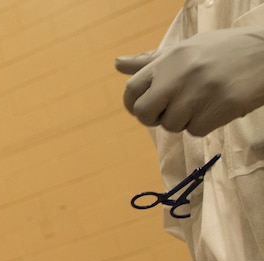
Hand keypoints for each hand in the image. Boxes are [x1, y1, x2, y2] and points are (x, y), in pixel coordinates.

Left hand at [117, 26, 263, 135]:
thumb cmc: (223, 51)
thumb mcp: (186, 49)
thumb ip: (152, 61)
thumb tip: (117, 64)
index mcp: (169, 59)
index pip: (132, 90)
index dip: (133, 105)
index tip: (145, 108)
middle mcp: (180, 74)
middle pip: (144, 113)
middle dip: (153, 118)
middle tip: (172, 110)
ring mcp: (200, 91)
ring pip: (171, 125)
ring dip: (183, 121)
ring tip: (202, 102)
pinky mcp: (220, 107)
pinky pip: (195, 131)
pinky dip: (204, 125)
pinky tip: (216, 107)